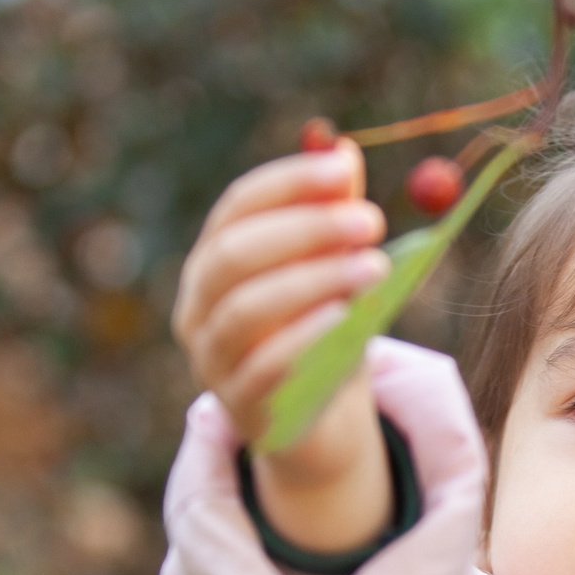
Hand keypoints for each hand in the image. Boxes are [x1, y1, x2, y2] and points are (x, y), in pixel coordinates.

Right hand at [175, 141, 395, 554]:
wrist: (319, 426)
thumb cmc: (323, 334)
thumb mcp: (334, 271)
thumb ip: (334, 216)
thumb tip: (342, 148)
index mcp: (217, 259)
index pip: (238, 206)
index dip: (288, 183)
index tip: (343, 170)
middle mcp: (200, 304)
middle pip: (236, 253)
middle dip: (305, 231)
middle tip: (371, 220)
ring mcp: (211, 358)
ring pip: (244, 310)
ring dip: (312, 282)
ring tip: (374, 268)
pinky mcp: (238, 406)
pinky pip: (261, 369)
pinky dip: (301, 339)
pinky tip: (343, 319)